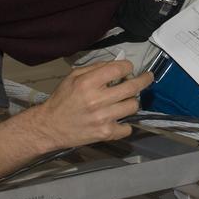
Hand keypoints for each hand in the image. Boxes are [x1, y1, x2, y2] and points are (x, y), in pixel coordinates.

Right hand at [27, 59, 152, 149]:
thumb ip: (96, 68)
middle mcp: (97, 100)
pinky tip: (118, 119)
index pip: (119, 69)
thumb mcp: (73, 76)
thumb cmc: (62, 99)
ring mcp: (103, 118)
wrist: (50, 126)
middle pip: (133, 87)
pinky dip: (125, 123)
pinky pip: (128, 127)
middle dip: (144, 79)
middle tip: (147, 77)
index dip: (128, 66)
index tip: (129, 68)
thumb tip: (117, 64)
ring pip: (133, 106)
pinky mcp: (105, 133)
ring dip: (132, 101)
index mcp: (88, 83)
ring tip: (125, 100)